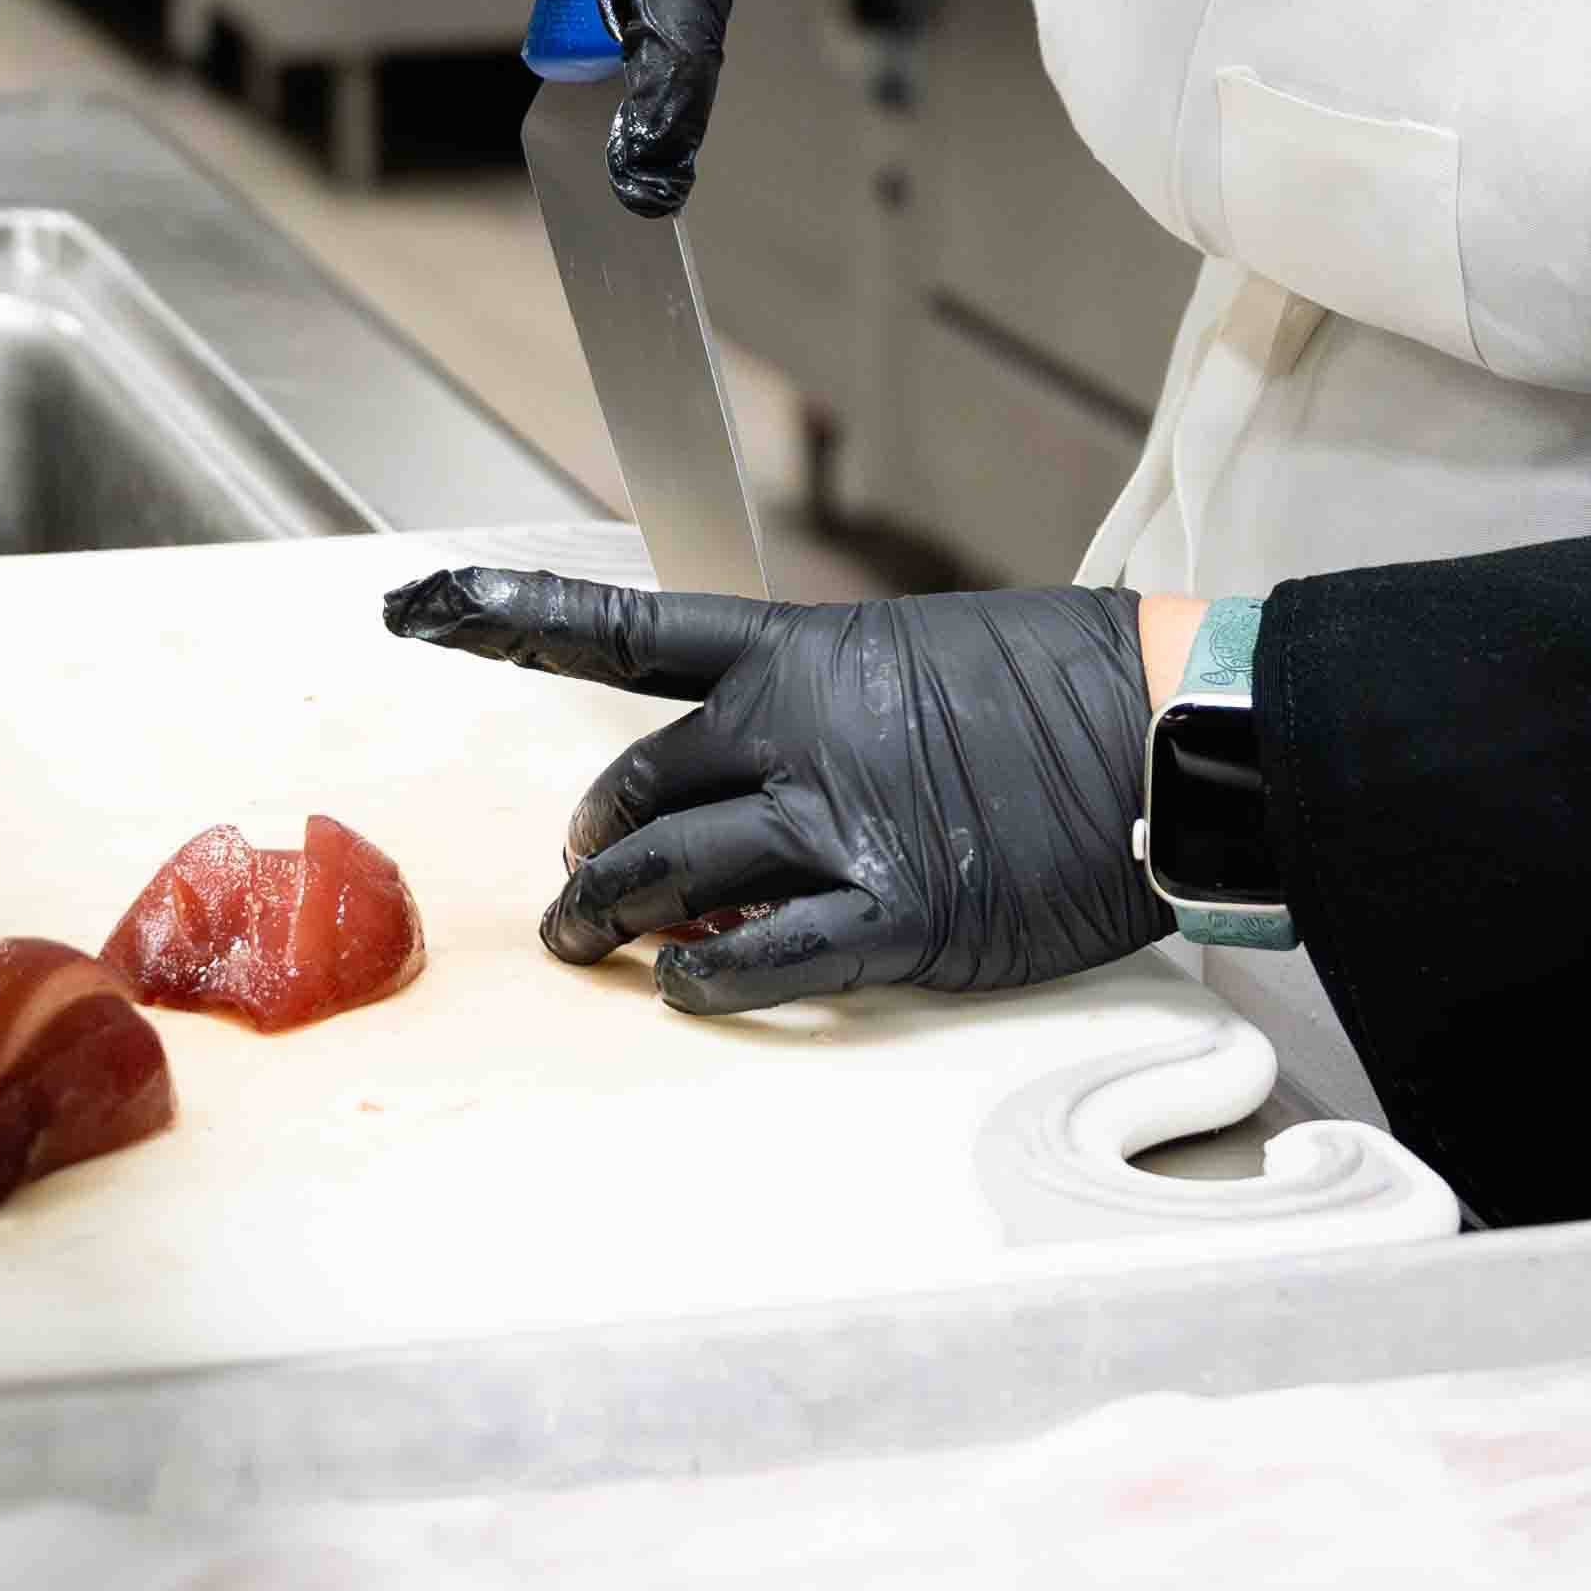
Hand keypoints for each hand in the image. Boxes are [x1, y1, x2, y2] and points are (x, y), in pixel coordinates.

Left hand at [387, 564, 1163, 1015]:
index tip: (420, 603)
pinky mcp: (895, 913)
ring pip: (670, 877)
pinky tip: (687, 987)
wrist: (1170, 729)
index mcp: (800, 653)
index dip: (506, 616)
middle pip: (633, 791)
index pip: (621, 630)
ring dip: (611, 921)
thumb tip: (750, 793)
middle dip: (590, 843)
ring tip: (589, 943)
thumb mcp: (918, 659)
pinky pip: (758, 959)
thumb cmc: (1063, 687)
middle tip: (579, 879)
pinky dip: (704, 981)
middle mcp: (797, 730)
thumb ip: (818, 714)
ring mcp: (841, 822)